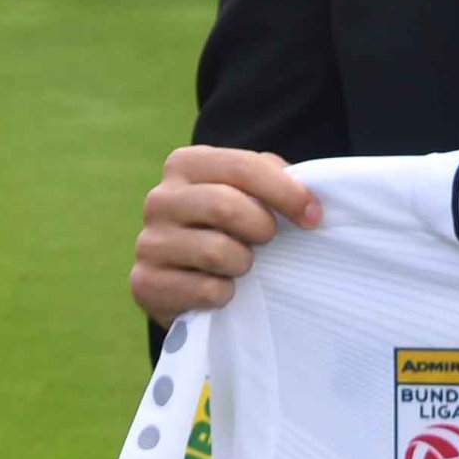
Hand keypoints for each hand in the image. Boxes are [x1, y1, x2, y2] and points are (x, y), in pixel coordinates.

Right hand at [132, 146, 321, 321]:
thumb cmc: (228, 229)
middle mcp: (159, 199)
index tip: (313, 216)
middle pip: (225, 206)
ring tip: (240, 265)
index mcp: (185, 164)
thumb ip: (273, 180)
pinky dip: (225, 294)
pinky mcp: (144, 283)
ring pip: (215, 251)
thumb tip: (308, 196)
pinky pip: (204, 290)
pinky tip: (221, 290)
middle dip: (261, 228)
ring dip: (243, 264)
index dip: (286, 192)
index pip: (242, 166)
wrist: (185, 282)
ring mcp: (148, 241)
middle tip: (268, 241)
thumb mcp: (248, 194)